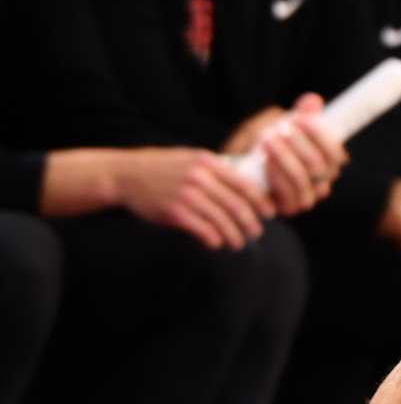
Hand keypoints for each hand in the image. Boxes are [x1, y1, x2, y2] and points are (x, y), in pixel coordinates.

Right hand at [115, 146, 271, 249]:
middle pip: (236, 205)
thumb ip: (216, 170)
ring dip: (234, 235)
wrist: (129, 175)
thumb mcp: (192, 159)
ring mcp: (186, 195)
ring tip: (238, 243)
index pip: (243, 184)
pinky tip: (217, 243)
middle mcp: (200, 177)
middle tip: (256, 233)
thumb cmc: (164, 168)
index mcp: (208, 162)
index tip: (269, 213)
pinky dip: (213, 239)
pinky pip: (202, 229)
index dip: (260, 201)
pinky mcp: (174, 212)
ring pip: (221, 220)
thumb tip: (246, 186)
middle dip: (250, 222)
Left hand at [226, 94, 346, 214]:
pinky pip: (286, 193)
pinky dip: (276, 174)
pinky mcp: (288, 207)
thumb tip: (312, 101)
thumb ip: (301, 114)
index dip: (320, 135)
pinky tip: (265, 159)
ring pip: (302, 179)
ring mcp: (306, 198)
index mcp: (329, 163)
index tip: (301, 119)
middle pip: (318, 165)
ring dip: (284, 157)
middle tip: (279, 128)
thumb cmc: (269, 144)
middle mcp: (322, 183)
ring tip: (267, 139)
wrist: (243, 168)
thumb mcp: (283, 124)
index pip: (335, 152)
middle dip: (298, 144)